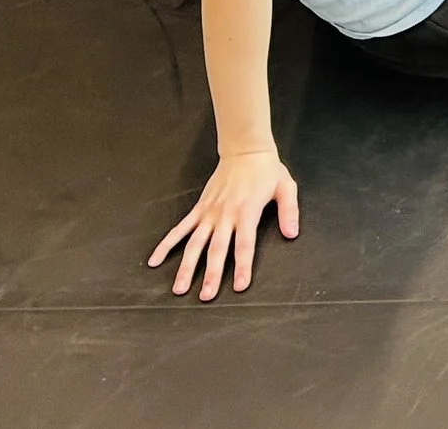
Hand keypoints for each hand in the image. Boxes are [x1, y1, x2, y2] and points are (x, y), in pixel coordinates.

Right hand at [149, 149, 299, 301]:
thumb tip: (291, 234)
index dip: (242, 266)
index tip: (239, 286)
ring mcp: (209, 213)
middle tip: (206, 297)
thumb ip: (289, 212)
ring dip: (186, 267)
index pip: (244, 245)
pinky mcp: (199, 209)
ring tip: (179, 289)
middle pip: (217, 250)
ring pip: (194, 244)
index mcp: (247, 212)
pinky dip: (166, 244)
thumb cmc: (267, 170)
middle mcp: (225, 215)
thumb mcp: (286, 188)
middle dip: (212, 275)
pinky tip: (155, 260)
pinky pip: (180, 229)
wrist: (244, 150)